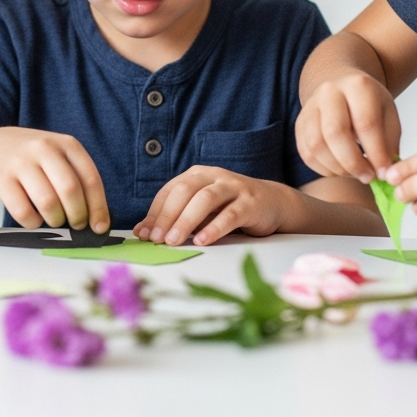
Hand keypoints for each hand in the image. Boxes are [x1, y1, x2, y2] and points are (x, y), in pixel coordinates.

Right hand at [0, 127, 109, 231]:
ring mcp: (21, 162)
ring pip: (48, 202)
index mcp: (67, 144)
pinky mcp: (1, 179)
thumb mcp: (61, 157)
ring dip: (56, 220)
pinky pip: (23, 211)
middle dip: (77, 215)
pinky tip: (34, 218)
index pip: (90, 179)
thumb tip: (97, 222)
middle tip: (76, 225)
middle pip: (70, 190)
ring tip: (55, 220)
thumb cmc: (36, 159)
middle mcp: (44, 149)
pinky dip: (33, 223)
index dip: (98, 207)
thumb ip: (79, 181)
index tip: (99, 227)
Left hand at [133, 166, 290, 245]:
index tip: (144, 234)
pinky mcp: (250, 202)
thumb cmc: (230, 206)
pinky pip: (230, 214)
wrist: (272, 202)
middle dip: (167, 215)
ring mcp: (233, 187)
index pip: (169, 191)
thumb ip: (177, 217)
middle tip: (157, 238)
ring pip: (205, 199)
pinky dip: (214, 228)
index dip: (155, 212)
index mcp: (197, 175)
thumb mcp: (201, 210)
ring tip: (174, 241)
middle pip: (184, 191)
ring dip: (186, 221)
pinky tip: (202, 241)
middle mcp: (213, 176)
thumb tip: (144, 232)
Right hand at [296, 71, 401, 182]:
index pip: (365, 123)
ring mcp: (310, 107)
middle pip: (335, 132)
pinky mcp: (299, 124)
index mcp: (358, 85)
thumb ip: (388, 143)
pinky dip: (323, 168)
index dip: (376, 152)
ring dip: (337, 168)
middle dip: (353, 162)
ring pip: (316, 145)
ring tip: (354, 173)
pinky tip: (339, 169)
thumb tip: (384, 173)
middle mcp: (329, 92)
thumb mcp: (388, 115)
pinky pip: (306, 153)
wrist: (341, 87)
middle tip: (367, 177)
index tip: (384, 172)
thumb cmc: (368, 105)